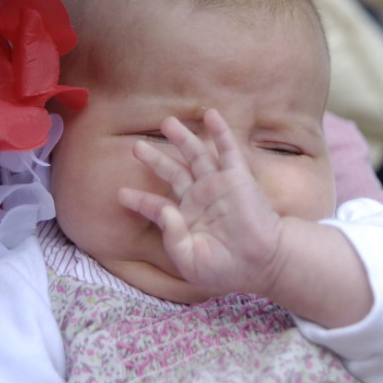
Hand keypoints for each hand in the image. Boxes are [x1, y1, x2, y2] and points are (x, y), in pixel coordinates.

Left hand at [117, 109, 283, 295]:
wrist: (261, 263)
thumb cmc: (226, 268)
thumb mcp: (190, 261)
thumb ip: (172, 237)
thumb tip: (163, 211)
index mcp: (185, 219)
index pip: (157, 206)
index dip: (139, 200)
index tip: (121, 195)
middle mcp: (199, 198)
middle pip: (172, 172)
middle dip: (154, 159)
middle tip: (136, 147)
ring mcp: (217, 185)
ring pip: (195, 155)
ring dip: (182, 138)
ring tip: (167, 122)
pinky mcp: (237, 177)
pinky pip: (227, 150)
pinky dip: (220, 131)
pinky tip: (211, 114)